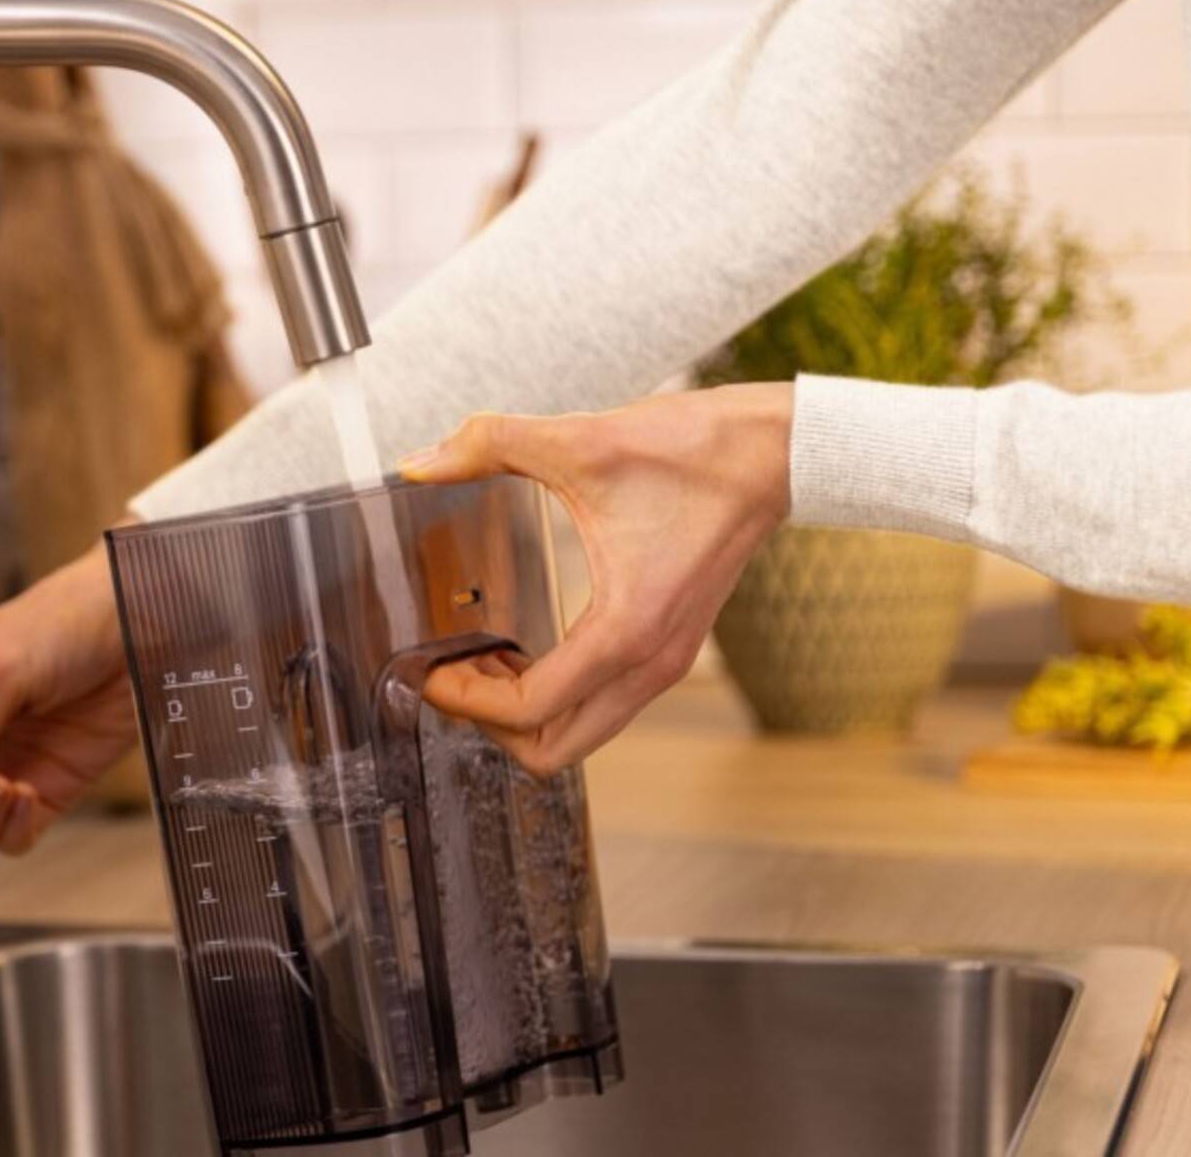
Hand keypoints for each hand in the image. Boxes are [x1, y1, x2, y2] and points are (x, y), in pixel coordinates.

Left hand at [398, 383, 792, 771]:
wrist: (774, 450)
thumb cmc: (695, 450)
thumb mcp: (580, 440)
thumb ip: (489, 444)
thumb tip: (416, 464)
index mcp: (626, 629)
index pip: (530, 710)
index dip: (466, 701)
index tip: (429, 670)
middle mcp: (650, 663)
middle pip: (555, 750)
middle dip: (491, 724)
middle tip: (453, 674)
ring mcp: (665, 662)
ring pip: (580, 733)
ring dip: (523, 713)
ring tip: (481, 659)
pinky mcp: (669, 647)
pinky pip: (601, 703)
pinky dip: (555, 696)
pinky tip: (523, 645)